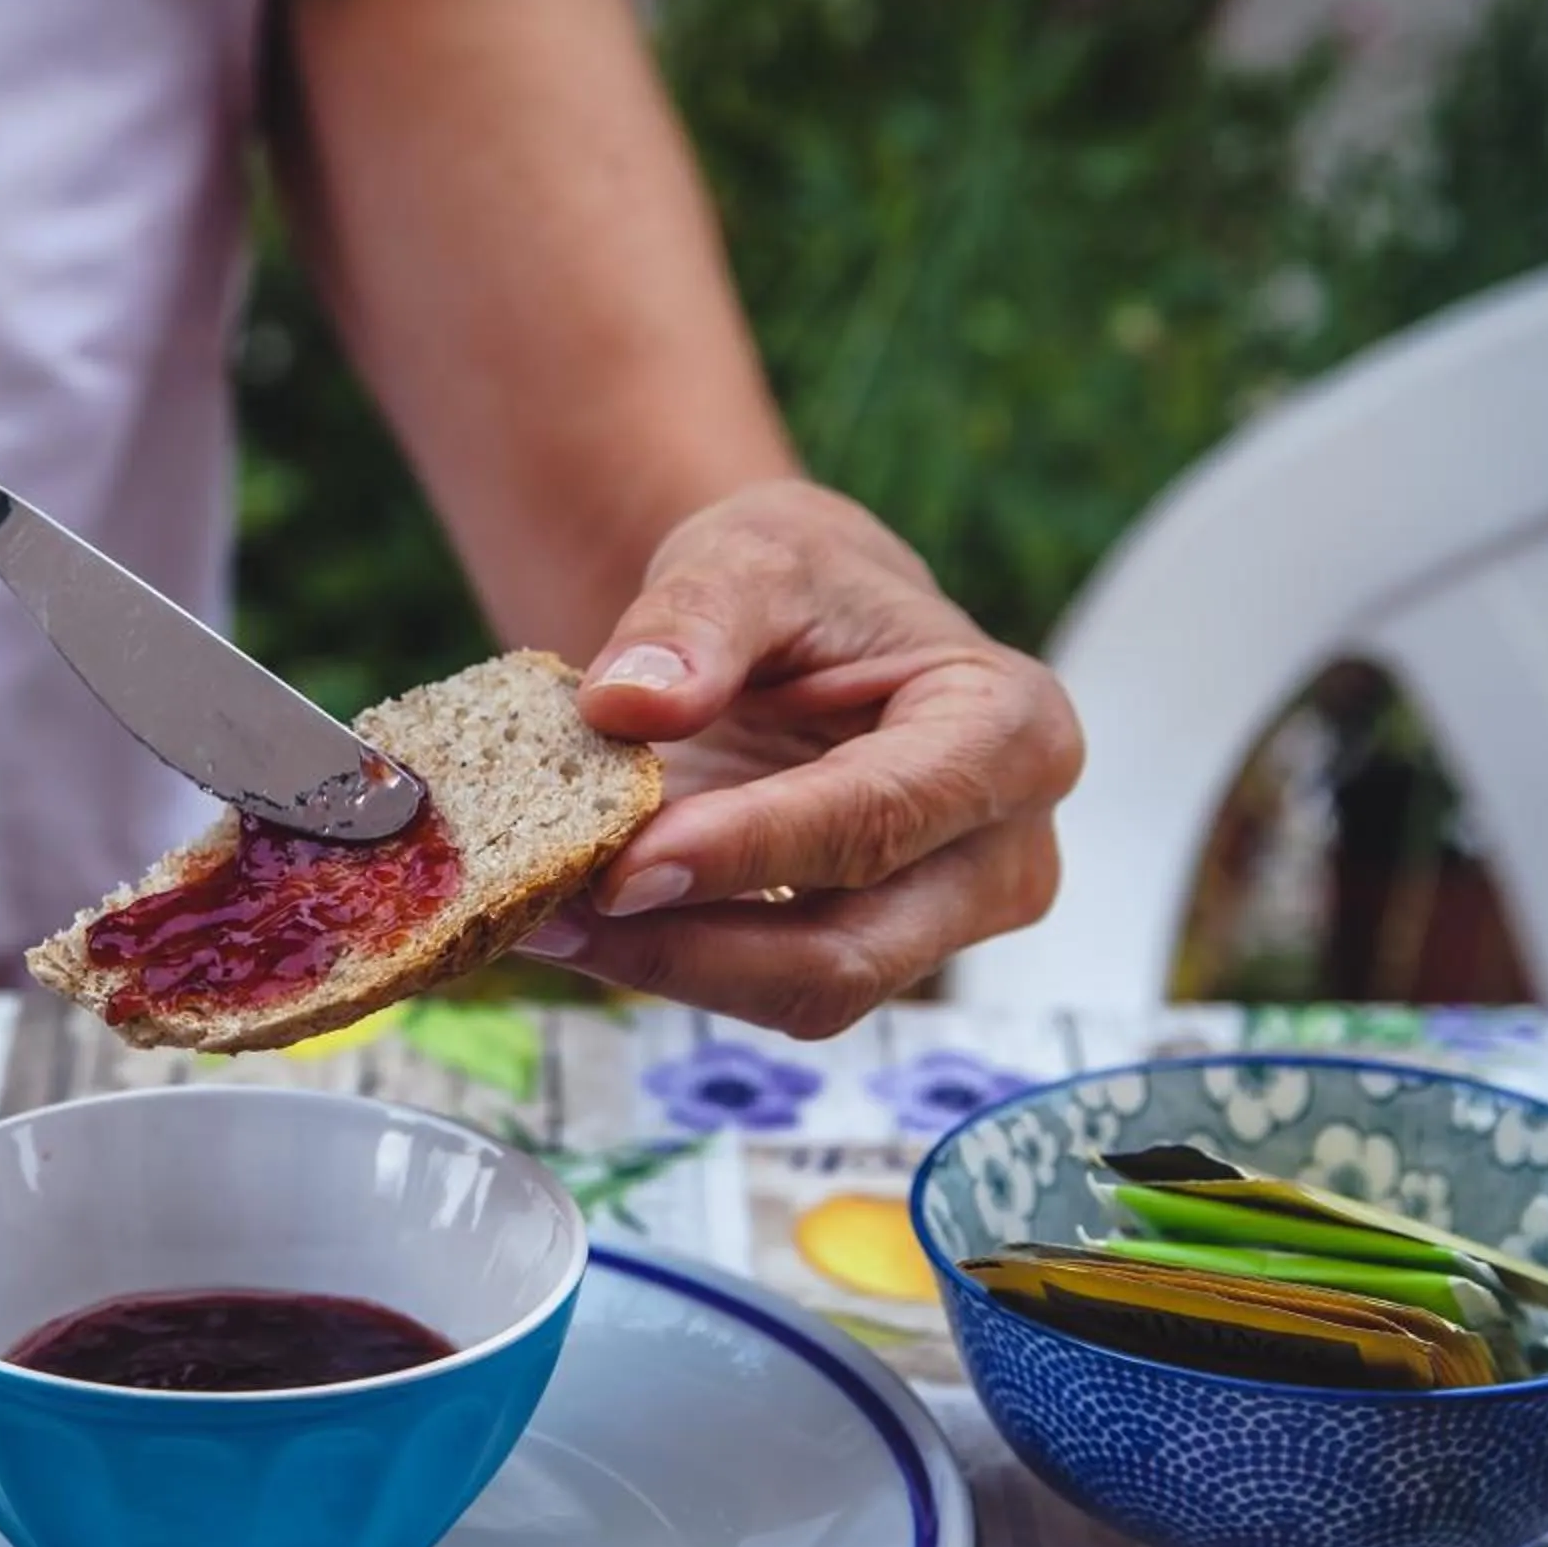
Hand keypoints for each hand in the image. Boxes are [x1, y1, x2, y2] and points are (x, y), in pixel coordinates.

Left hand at [522, 481, 1082, 1035]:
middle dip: (691, 946)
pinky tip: (568, 923)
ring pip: (804, 992)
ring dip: (662, 967)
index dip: (749, 854)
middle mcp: (1003, 851)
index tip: (625, 871)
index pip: (879, 818)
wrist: (807, 624)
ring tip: (538, 918)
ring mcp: (945, 922)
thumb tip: (627, 704)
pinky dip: (663, 961)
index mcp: (1010, 732)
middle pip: (850, 951)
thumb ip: (695, 620)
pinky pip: (764, 986)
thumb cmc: (803, 581)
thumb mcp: (751, 554)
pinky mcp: (872, 955)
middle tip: (549, 915)